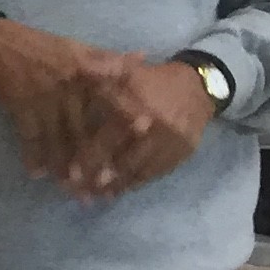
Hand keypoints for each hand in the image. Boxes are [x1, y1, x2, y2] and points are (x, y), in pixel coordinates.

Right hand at [0, 21, 166, 195]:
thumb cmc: (43, 47)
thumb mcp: (79, 47)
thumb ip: (110, 58)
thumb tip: (143, 58)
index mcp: (86, 71)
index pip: (111, 98)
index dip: (125, 117)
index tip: (141, 136)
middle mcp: (68, 87)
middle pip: (84, 130)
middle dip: (93, 160)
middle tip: (103, 184)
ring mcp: (43, 99)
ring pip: (58, 139)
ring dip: (64, 167)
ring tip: (72, 190)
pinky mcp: (20, 107)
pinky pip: (30, 136)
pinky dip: (32, 155)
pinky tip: (37, 174)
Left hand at [65, 57, 217, 197]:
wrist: (199, 86)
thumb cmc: (152, 81)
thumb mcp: (126, 74)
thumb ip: (100, 79)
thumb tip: (72, 82)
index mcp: (137, 105)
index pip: (107, 139)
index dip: (89, 159)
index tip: (70, 175)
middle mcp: (156, 127)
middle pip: (122, 162)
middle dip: (99, 180)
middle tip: (80, 193)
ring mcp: (171, 143)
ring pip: (139, 172)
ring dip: (117, 186)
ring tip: (96, 196)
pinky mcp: (182, 153)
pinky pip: (156, 174)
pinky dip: (136, 183)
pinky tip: (121, 189)